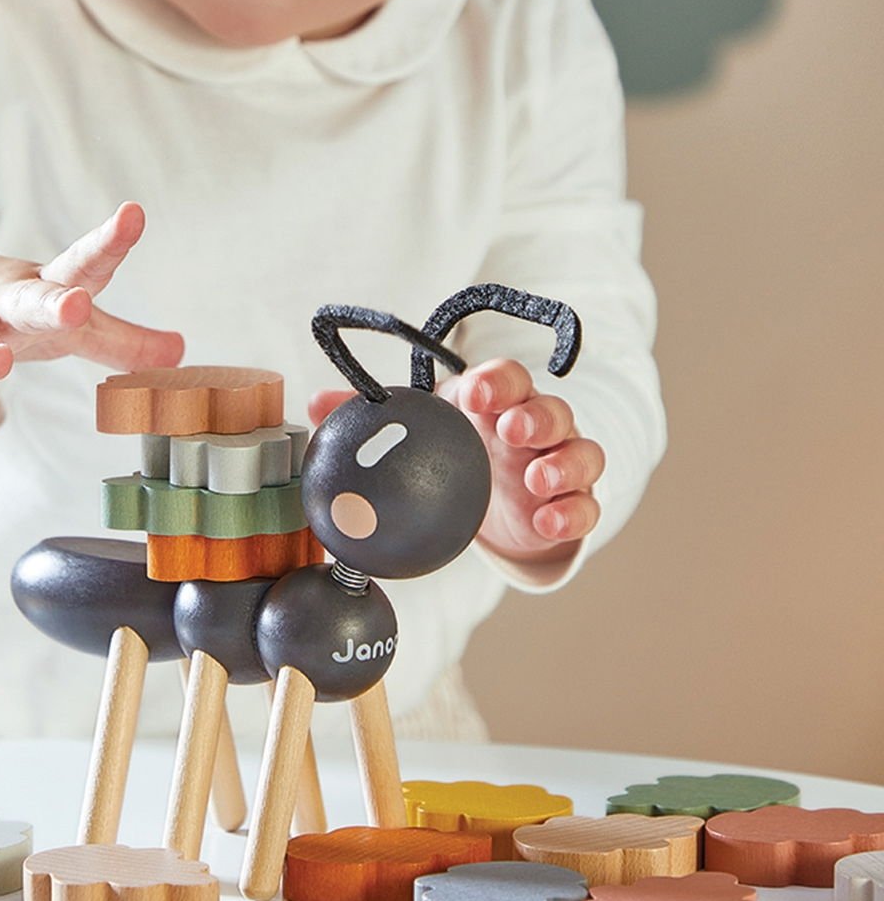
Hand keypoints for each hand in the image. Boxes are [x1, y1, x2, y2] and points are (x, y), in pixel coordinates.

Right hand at [0, 201, 183, 451]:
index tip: (133, 214)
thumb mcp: (75, 327)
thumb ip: (123, 341)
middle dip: (52, 301)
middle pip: (29, 297)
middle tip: (76, 305)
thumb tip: (183, 352)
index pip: (84, 264)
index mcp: (47, 287)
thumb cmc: (23, 312)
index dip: (110, 242)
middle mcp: (2, 300)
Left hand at [309, 357, 603, 565]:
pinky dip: (573, 512)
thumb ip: (371, 418)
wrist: (500, 509)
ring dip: (562, 463)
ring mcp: (561, 464)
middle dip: (535, 415)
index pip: (507, 378)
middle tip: (510, 430)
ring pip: (581, 452)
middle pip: (551, 409)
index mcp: (497, 402)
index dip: (497, 381)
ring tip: (535, 481)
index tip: (477, 394)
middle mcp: (537, 426)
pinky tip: (547, 522)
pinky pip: (586, 506)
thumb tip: (314, 405)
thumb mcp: (419, 434)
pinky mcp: (575, 504)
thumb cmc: (455, 453)